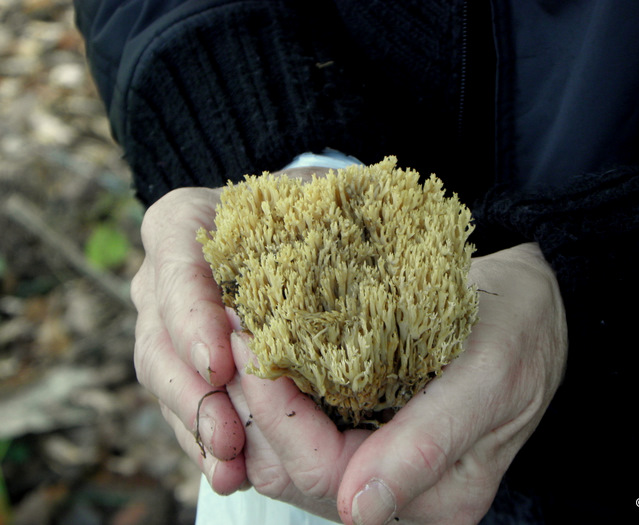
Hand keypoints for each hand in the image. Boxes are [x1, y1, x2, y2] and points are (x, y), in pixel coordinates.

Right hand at [131, 166, 331, 493]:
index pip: (176, 263)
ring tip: (233, 464)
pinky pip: (181, 407)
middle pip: (159, 337)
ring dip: (197, 426)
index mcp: (185, 223)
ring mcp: (168, 326)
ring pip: (165, 381)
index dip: (191, 313)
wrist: (287, 231)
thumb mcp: (320, 192)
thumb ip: (334, 196)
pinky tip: (233, 473)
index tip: (221, 361)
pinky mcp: (183, 366)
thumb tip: (376, 205)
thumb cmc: (307, 208)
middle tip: (230, 433)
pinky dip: (204, 442)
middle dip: (193, 391)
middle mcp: (164, 278)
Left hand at [230, 242, 566, 523]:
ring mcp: (379, 464)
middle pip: (293, 471)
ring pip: (286, 455)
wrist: (535, 306)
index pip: (322, 470)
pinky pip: (301, 428)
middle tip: (231, 328)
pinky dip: (273, 393)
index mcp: (435, 494)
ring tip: (238, 334)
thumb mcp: (487, 378)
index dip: (274, 412)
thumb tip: (361, 510)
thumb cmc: (521, 331)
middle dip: (251, 402)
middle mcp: (398, 492)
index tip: (246, 339)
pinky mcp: (368, 432)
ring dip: (253, 399)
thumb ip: (428, 446)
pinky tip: (264, 349)